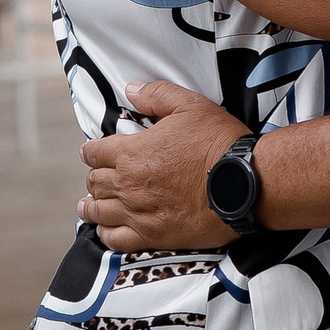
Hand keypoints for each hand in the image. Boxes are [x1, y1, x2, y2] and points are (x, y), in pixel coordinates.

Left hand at [79, 80, 250, 252]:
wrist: (243, 183)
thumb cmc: (219, 144)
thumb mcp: (190, 106)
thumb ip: (157, 95)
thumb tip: (131, 90)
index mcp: (132, 152)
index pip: (95, 152)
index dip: (90, 151)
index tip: (89, 153)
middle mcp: (129, 184)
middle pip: (96, 182)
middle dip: (93, 178)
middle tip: (94, 179)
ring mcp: (139, 212)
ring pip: (100, 212)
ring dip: (91, 207)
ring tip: (87, 207)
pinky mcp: (154, 235)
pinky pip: (117, 240)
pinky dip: (106, 235)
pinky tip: (104, 232)